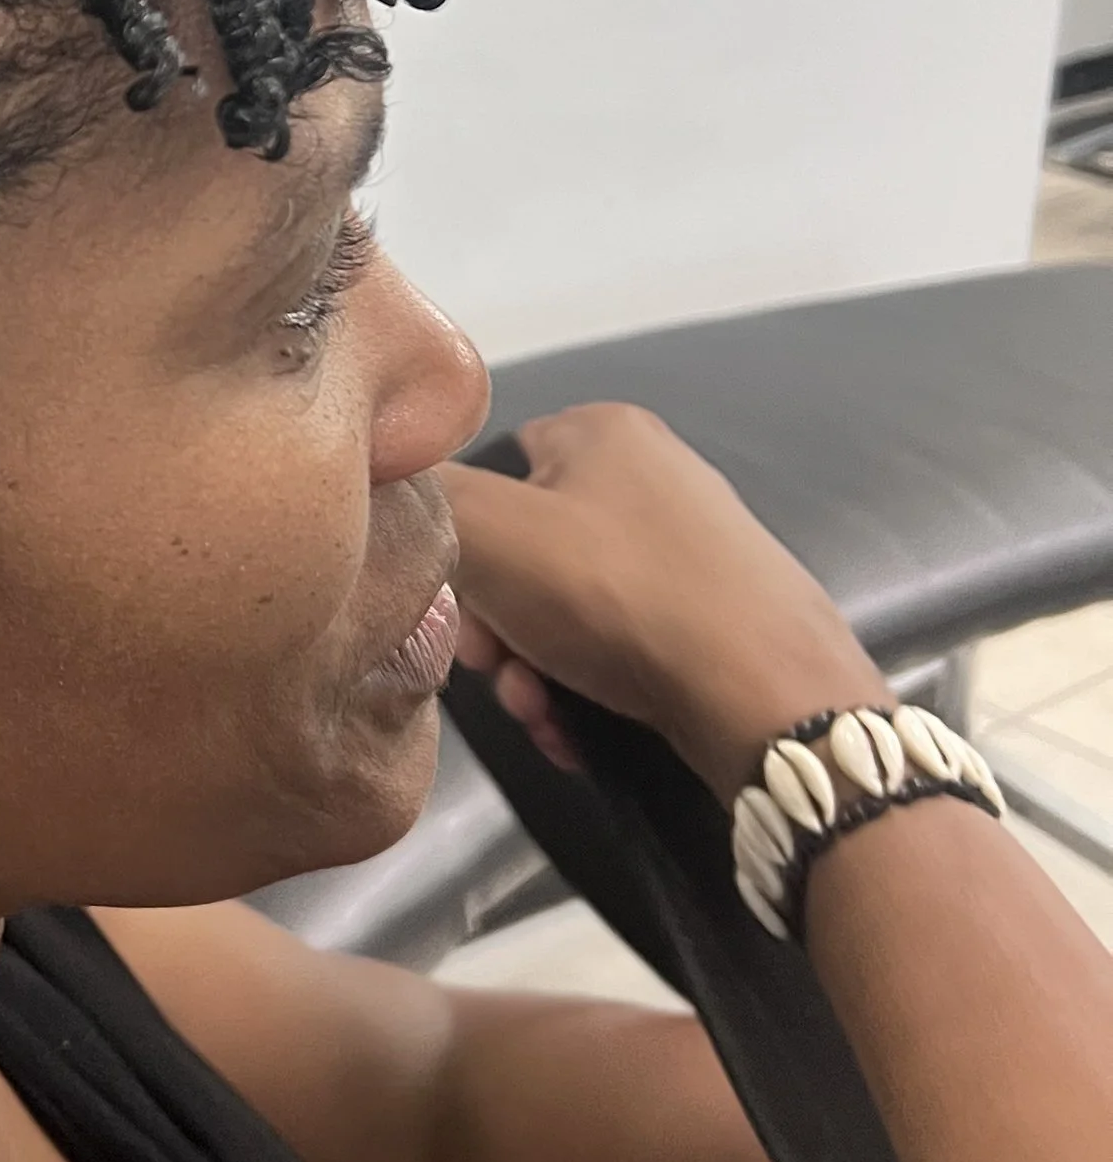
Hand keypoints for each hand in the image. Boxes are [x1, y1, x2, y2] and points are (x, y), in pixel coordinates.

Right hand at [439, 404, 886, 802]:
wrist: (770, 699)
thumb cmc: (621, 596)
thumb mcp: (490, 532)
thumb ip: (422, 499)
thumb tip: (391, 495)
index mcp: (601, 430)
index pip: (489, 469)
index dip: (458, 544)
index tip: (456, 611)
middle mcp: (652, 476)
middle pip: (524, 553)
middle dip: (498, 629)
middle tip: (501, 676)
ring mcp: (692, 552)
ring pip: (566, 613)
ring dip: (535, 672)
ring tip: (545, 716)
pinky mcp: (718, 621)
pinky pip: (619, 650)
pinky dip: (587, 692)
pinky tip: (580, 731)